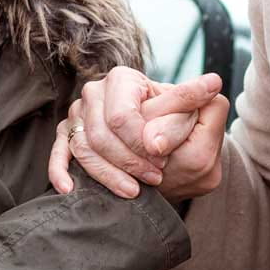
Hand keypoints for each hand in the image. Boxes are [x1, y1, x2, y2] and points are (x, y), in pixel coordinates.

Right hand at [47, 67, 221, 197]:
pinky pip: (57, 154)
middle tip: (155, 177)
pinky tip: (69, 188)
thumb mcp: (193, 114)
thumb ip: (198, 101)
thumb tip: (212, 85)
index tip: (162, 158)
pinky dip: (60, 171)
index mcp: (124, 79)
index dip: (141, 142)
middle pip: (101, 134)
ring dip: (109, 174)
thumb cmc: (175, 128)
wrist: (163, 149)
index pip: (122, 116)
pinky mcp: (67, 137)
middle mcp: (95, 93)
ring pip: (84, 148)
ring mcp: (77, 115)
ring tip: (135, 190)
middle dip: (129, 161)